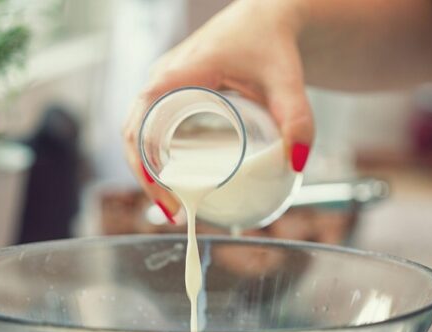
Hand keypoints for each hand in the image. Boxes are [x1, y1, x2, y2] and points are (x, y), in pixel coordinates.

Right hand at [122, 0, 313, 219]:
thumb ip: (298, 119)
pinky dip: (153, 155)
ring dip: (146, 168)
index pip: (141, 121)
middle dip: (145, 176)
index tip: (163, 195)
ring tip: (171, 203)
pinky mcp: (170, 90)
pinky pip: (148, 125)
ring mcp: (163, 83)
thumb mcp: (286, 80)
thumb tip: (295, 164)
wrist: (266, 17)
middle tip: (173, 210)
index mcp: (180, 73)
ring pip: (137, 131)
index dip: (142, 162)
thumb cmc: (270, 41)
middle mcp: (163, 77)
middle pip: (133, 133)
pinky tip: (171, 179)